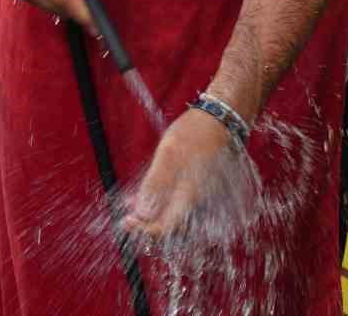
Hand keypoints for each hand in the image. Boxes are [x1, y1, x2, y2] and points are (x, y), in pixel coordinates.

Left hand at [121, 105, 244, 239]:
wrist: (221, 117)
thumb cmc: (195, 132)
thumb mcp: (168, 153)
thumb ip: (156, 183)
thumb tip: (142, 212)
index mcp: (190, 195)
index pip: (165, 228)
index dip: (144, 229)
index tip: (127, 221)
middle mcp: (197, 199)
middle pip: (170, 225)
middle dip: (146, 222)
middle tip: (128, 214)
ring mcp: (199, 193)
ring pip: (173, 213)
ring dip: (151, 211)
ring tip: (133, 202)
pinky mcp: (198, 185)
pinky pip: (178, 201)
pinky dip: (161, 200)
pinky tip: (149, 191)